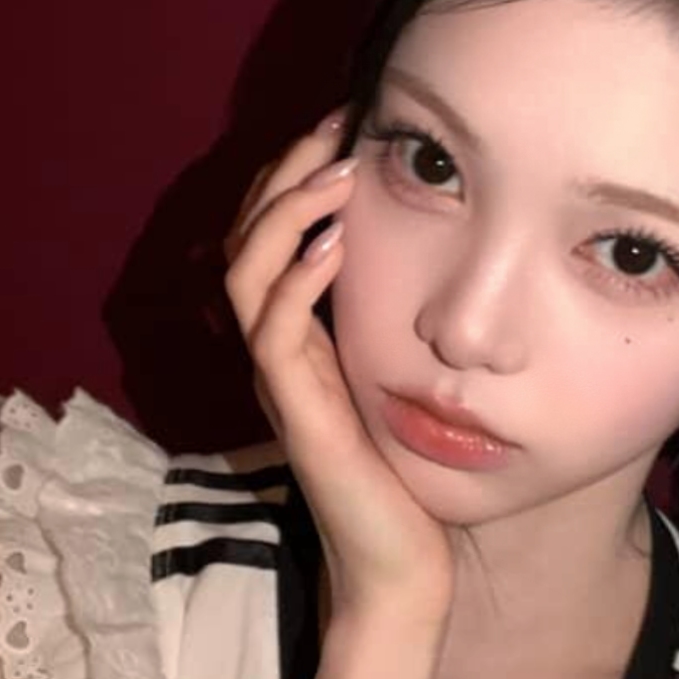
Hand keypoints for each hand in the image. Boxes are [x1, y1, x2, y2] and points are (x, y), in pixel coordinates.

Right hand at [225, 111, 454, 624]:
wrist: (400, 560)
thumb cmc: (406, 471)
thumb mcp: (397, 374)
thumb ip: (390, 321)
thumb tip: (432, 254)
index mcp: (299, 334)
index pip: (271, 234)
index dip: (297, 174)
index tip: (347, 123)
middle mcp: (277, 346)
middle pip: (246, 235)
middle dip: (287, 169)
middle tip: (336, 117)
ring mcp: (278, 377)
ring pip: (247, 270)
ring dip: (288, 209)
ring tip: (337, 165)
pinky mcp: (295, 409)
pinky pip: (275, 328)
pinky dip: (299, 276)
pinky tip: (337, 240)